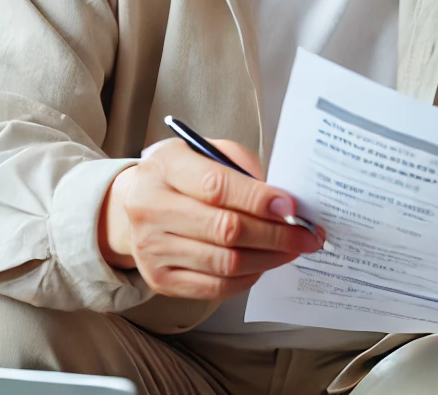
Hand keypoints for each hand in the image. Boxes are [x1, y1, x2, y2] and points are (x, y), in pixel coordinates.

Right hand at [98, 139, 323, 300]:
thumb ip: (241, 166)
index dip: (259, 199)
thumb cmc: (181, 172)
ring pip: (224, 262)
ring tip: (293, 249)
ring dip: (268, 258)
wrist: (130, 204)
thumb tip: (281, 200)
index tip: (292, 207)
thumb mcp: (205, 149)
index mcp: (166, 168)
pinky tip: (264, 264)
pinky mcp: (159, 280)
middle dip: (276, 234)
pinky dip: (247, 278)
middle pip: (225, 229)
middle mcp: (152, 210)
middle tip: (307, 234)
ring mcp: (153, 250)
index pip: (217, 187)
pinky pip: (213, 287)